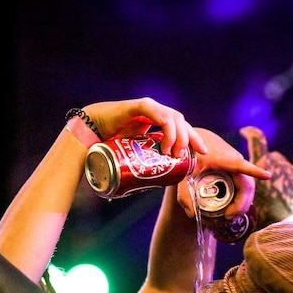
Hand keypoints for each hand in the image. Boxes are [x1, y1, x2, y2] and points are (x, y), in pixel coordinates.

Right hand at [85, 97, 206, 158]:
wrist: (89, 133)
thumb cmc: (109, 146)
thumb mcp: (134, 154)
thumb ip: (145, 162)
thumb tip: (152, 185)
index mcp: (156, 121)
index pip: (181, 127)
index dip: (194, 138)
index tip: (204, 152)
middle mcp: (155, 112)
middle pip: (181, 121)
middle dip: (190, 138)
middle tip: (190, 155)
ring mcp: (148, 107)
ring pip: (173, 117)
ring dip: (178, 136)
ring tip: (174, 153)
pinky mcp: (138, 107)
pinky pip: (157, 113)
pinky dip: (165, 127)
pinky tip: (167, 141)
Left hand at [175, 127, 270, 221]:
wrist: (195, 140)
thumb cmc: (190, 155)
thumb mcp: (184, 175)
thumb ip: (184, 194)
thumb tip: (192, 214)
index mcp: (223, 159)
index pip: (242, 166)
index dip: (255, 171)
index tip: (268, 175)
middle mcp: (235, 160)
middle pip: (247, 185)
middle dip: (241, 204)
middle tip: (228, 217)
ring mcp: (238, 165)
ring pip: (248, 187)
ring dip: (242, 203)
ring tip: (228, 216)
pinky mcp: (237, 170)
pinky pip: (244, 186)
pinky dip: (240, 198)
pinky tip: (231, 209)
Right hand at [239, 126, 292, 227]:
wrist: (285, 223)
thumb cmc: (263, 215)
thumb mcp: (241, 200)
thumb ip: (236, 192)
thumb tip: (218, 201)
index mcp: (262, 163)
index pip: (256, 138)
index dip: (250, 132)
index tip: (245, 131)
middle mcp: (276, 160)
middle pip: (267, 156)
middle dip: (261, 169)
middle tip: (259, 190)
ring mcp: (289, 167)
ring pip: (279, 162)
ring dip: (275, 171)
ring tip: (272, 192)